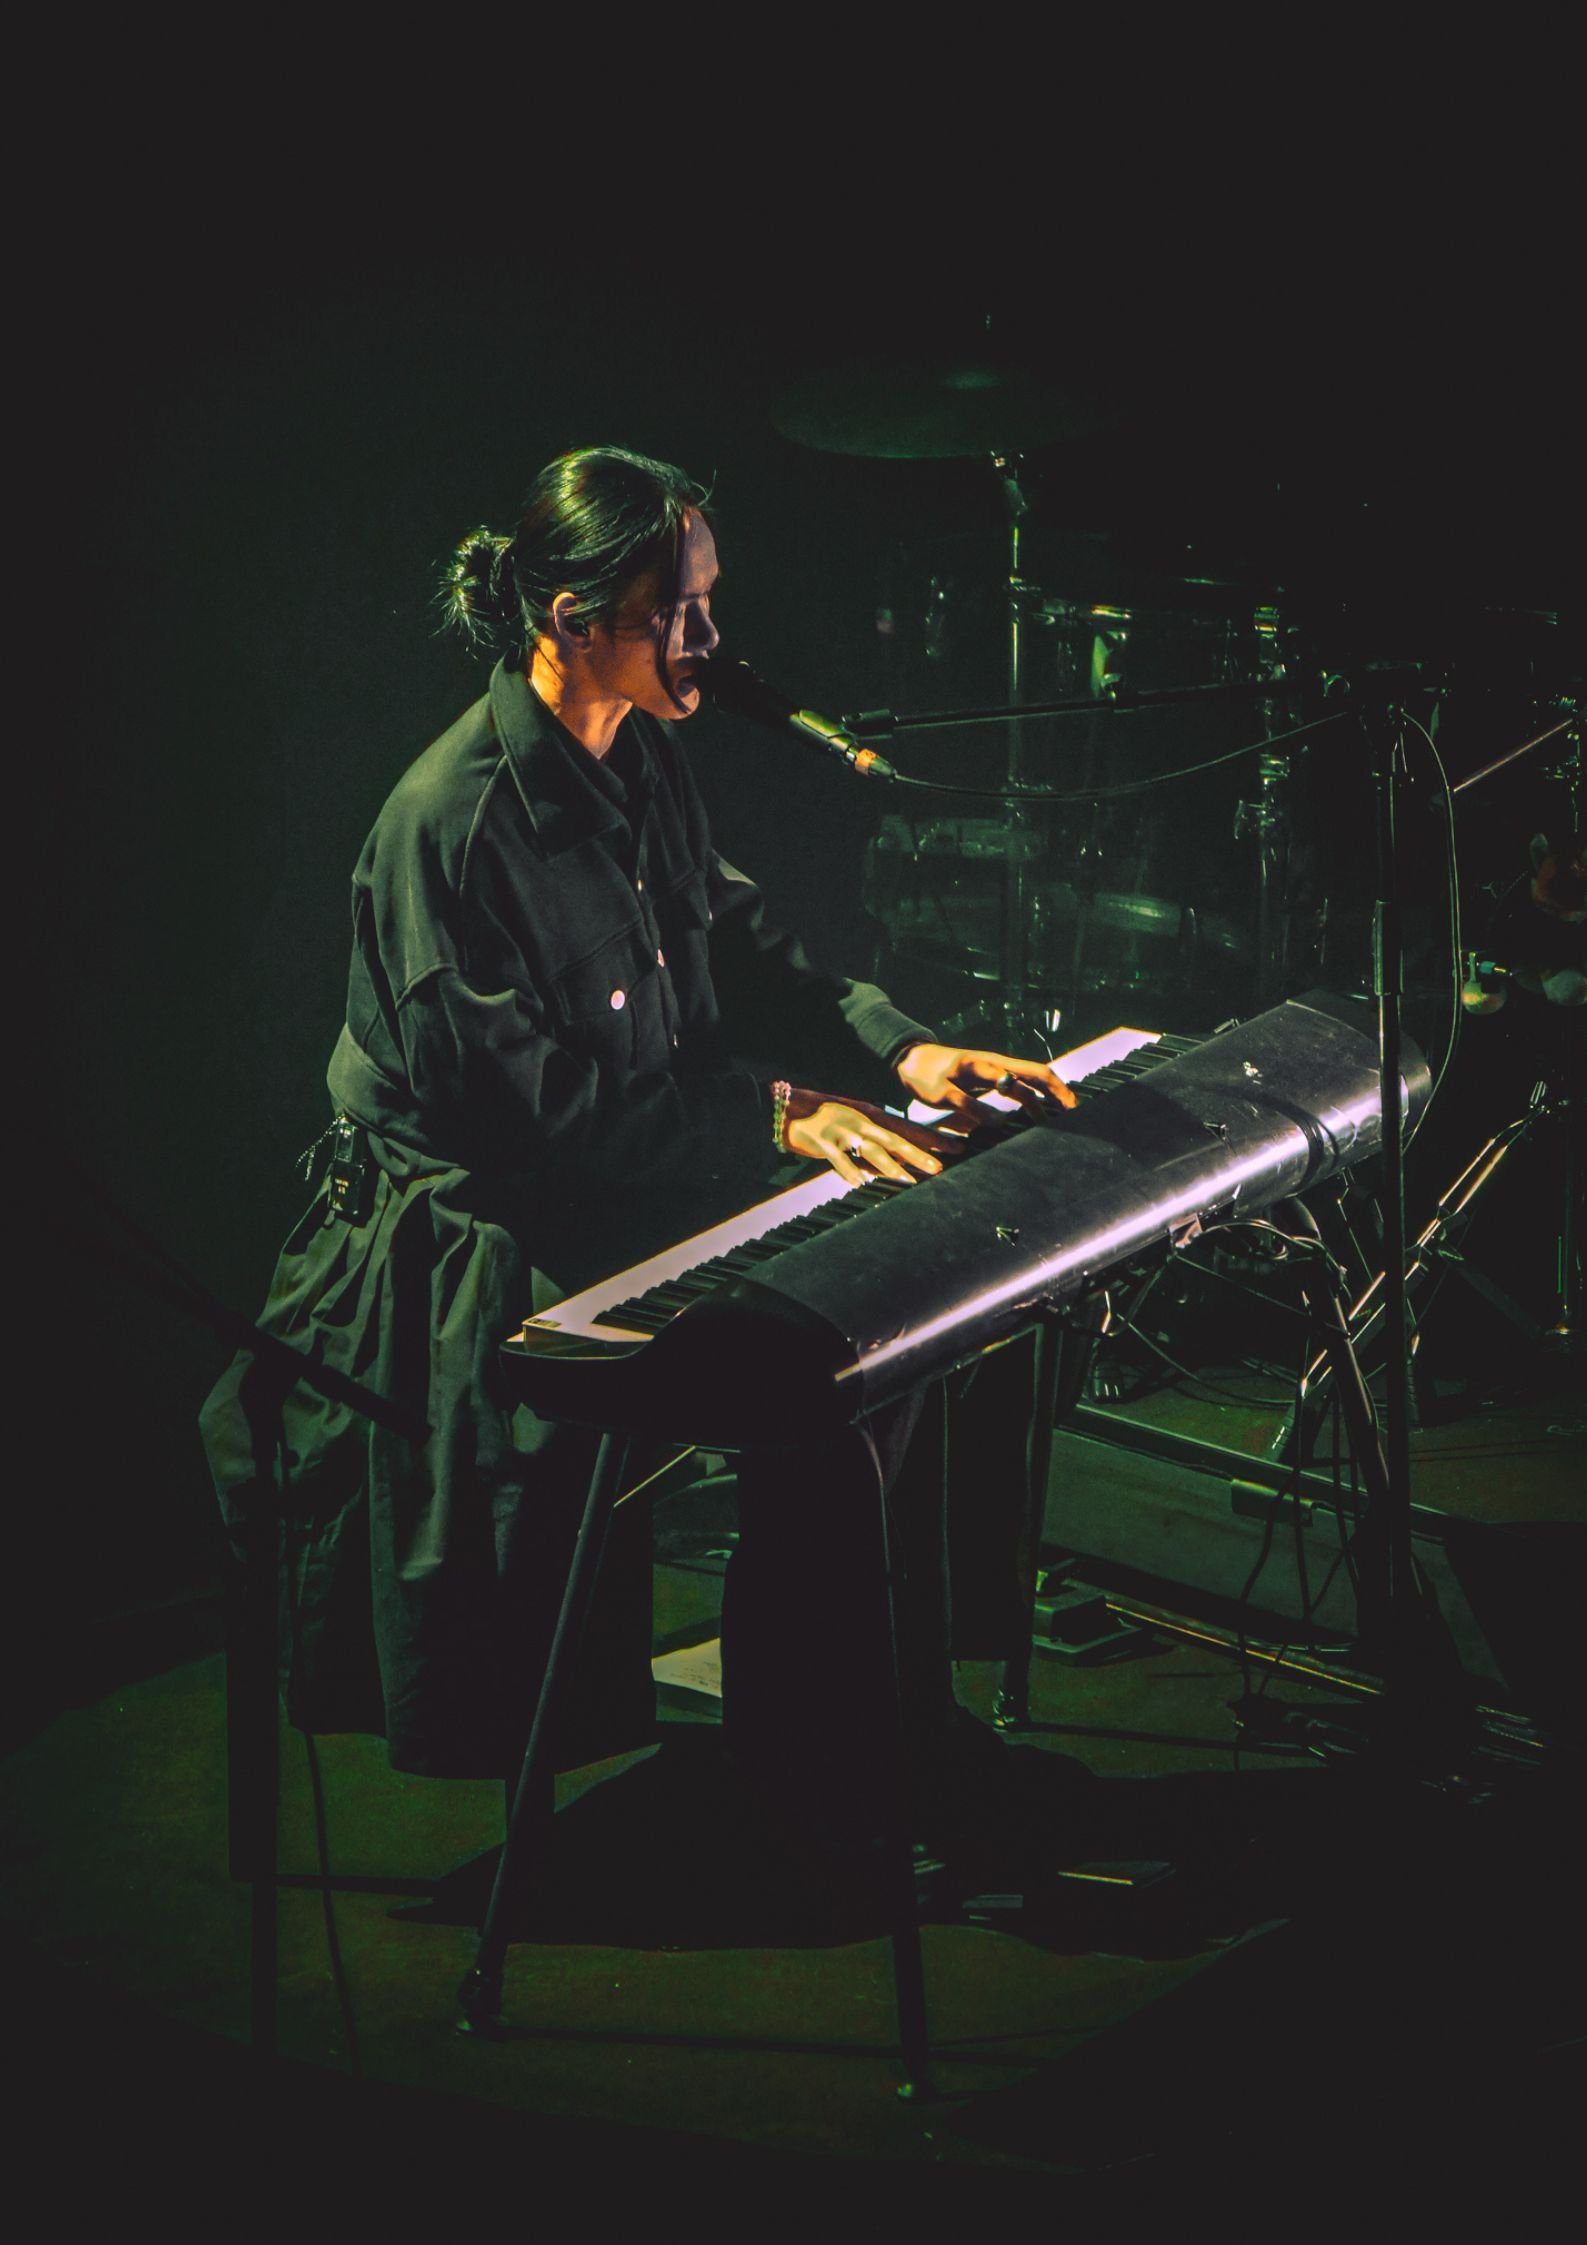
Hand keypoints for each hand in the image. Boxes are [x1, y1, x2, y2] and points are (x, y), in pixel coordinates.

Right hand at [781, 1089, 954, 1185]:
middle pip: (895, 1140)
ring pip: (870, 1151)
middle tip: (940, 1168)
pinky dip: (848, 1171)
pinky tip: (859, 1184)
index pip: (908, 1128)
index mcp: (871, 1116)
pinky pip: (837, 1159)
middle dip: (919, 1155)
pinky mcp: (822, 1142)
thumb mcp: (854, 1124)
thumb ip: (876, 1141)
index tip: (957, 1147)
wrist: (787, 1107)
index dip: (932, 1138)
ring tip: (907, 1182)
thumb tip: (900, 1159)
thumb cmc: (824, 1120)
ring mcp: (842, 1131)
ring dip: (890, 1167)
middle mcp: (861, 1122)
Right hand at [894, 1042, 1077, 1118]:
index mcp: (998, 1063)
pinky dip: (984, 1113)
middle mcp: (987, 1064)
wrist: (911, 1059)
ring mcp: (965, 1074)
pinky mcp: (943, 1089)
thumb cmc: (952, 1072)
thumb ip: (1006, 1088)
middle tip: (1070, 1111)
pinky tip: (995, 1122)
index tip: (1075, 1105)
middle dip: (1054, 1091)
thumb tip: (1036, 1106)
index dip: (1059, 1087)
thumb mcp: (983, 1077)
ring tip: (1040, 1119)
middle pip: (1028, 1072)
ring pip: (1002, 1081)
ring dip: (1025, 1099)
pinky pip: (968, 1101)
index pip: (1036, 1071)